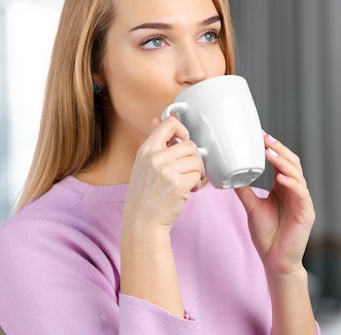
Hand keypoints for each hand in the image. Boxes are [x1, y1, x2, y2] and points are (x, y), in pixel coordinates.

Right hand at [123, 116, 204, 231]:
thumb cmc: (144, 193)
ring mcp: (167, 171)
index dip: (182, 130)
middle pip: (190, 145)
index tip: (184, 141)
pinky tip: (189, 189)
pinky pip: (198, 176)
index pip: (170, 123)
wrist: (142, 220)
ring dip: (197, 171)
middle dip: (194, 158)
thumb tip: (157, 120)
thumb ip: (154, 143)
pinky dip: (197, 183)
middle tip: (188, 170)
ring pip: (197, 160)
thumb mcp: (143, 164)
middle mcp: (156, 158)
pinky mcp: (178, 185)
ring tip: (188, 181)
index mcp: (147, 149)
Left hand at [234, 133, 315, 274]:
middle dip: (278, 149)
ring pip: (297, 174)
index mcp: (283, 187)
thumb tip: (229, 174)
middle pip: (291, 163)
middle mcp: (295, 190)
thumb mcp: (252, 207)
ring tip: (270, 153)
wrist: (275, 261)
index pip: (280, 162)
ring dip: (283, 162)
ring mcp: (302, 200)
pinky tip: (281, 177)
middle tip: (264, 139)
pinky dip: (292, 183)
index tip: (259, 136)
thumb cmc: (267, 235)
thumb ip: (244, 191)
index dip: (272, 148)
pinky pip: (301, 193)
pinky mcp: (307, 212)